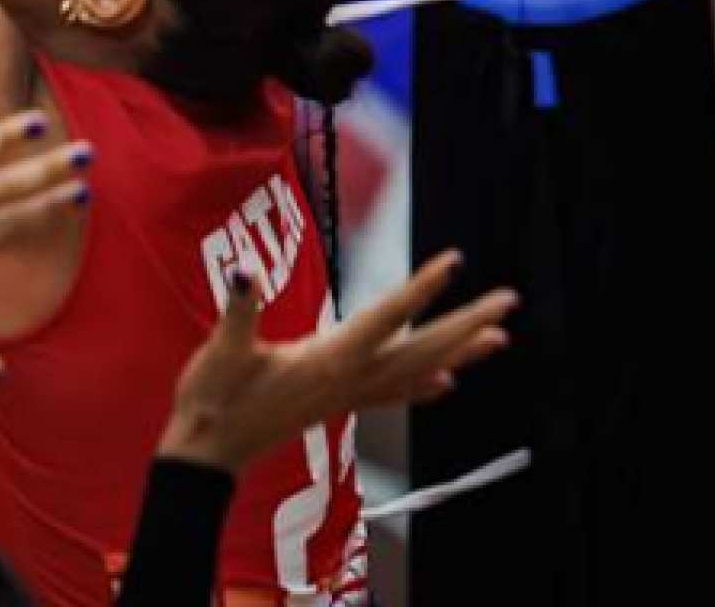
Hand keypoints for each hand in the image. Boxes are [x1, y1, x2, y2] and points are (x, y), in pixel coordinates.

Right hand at [156, 250, 515, 473]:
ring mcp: (348, 396)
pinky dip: (426, 386)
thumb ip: (238, 311)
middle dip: (466, 325)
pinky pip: (395, 394)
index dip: (421, 288)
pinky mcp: (338, 405)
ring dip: (460, 354)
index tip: (454, 263)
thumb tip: (243, 273)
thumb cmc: (212, 400)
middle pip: (421, 349)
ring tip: (498, 339)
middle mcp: (349, 379)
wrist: (207, 452)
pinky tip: (448, 383)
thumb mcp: (221, 351)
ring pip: (417, 372)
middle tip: (507, 302)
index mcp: (328, 359)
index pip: (386, 317)